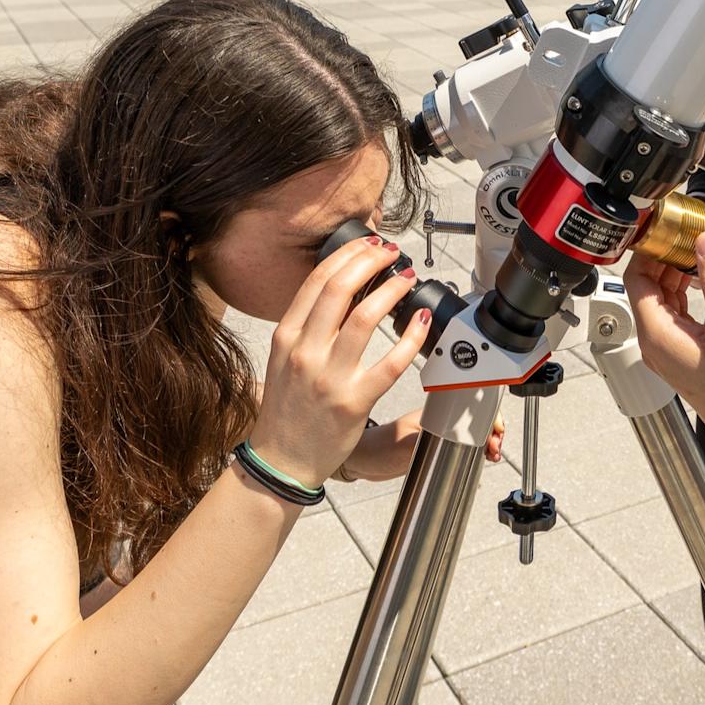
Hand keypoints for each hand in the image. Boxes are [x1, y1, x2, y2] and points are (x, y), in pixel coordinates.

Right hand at [248, 237, 429, 487]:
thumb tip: (345, 289)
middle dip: (371, 261)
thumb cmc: (288, 409)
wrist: (281, 459)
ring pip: (365, 317)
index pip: (317, 280)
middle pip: (340, 289)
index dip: (349, 255)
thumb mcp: (285, 359)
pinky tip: (422, 325)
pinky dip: (411, 338)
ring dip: (392, 290)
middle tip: (393, 253)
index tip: (369, 244)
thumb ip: (308, 327)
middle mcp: (305, 351)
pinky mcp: (354, 401)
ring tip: (408, 279)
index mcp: (287, 336)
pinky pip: (391, 364)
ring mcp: (329, 376)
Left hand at [337, 410, 505, 481]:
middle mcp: (440, 417)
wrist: (362, 461)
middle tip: (496, 446)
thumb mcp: (406, 448)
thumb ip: (429, 442)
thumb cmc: (376, 448)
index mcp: (434, 410)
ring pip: (474, 429)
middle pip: (477, 416)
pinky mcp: (438, 445)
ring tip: (492, 453)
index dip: (488, 416)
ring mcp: (441, 430)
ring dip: (487, 439)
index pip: (470, 404)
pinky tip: (483, 456)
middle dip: (493, 429)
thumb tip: (454, 437)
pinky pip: (466, 442)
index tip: (495, 431)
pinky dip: (478, 448)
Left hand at [625, 232, 704, 451]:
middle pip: (648, 288)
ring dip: (679, 275)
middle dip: (666, 258)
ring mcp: (673, 351)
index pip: (636, 279)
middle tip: (690, 235)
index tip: (670, 229)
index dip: (650, 250)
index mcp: (657, 336)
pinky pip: (681, 315)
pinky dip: (690, 294)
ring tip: (701, 252)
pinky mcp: (690, 355)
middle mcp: (657, 344)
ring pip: (665, 301)